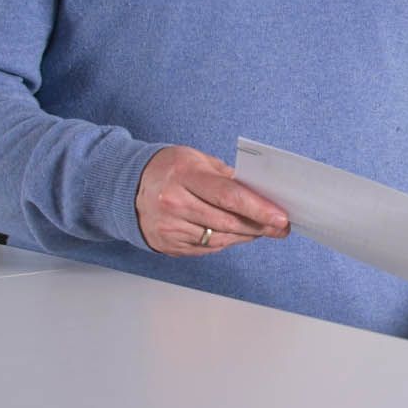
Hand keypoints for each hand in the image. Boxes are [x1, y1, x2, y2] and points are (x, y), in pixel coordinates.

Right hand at [135, 145, 288, 256]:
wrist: (126, 187)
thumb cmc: (169, 169)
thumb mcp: (198, 160)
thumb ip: (228, 176)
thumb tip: (260, 193)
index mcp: (184, 176)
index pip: (228, 196)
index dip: (259, 209)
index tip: (281, 217)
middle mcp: (173, 203)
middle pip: (227, 221)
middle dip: (260, 226)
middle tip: (281, 226)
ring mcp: (168, 227)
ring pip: (219, 238)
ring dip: (246, 236)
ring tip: (263, 230)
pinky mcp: (167, 244)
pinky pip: (206, 248)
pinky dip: (226, 242)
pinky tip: (237, 235)